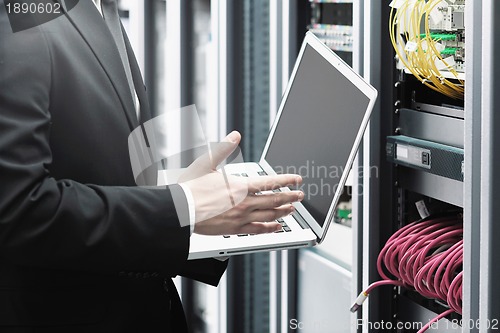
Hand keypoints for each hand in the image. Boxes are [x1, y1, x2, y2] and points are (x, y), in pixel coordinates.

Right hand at [179, 131, 302, 234]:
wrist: (180, 210)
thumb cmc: (190, 188)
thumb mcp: (207, 163)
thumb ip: (223, 148)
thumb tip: (234, 136)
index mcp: (239, 185)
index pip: (270, 182)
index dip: (286, 181)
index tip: (296, 180)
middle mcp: (244, 202)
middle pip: (274, 200)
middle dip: (290, 197)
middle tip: (300, 195)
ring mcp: (241, 217)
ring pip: (269, 215)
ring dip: (283, 211)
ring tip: (291, 209)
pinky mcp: (235, 228)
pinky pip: (258, 230)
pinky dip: (270, 228)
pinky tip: (276, 227)